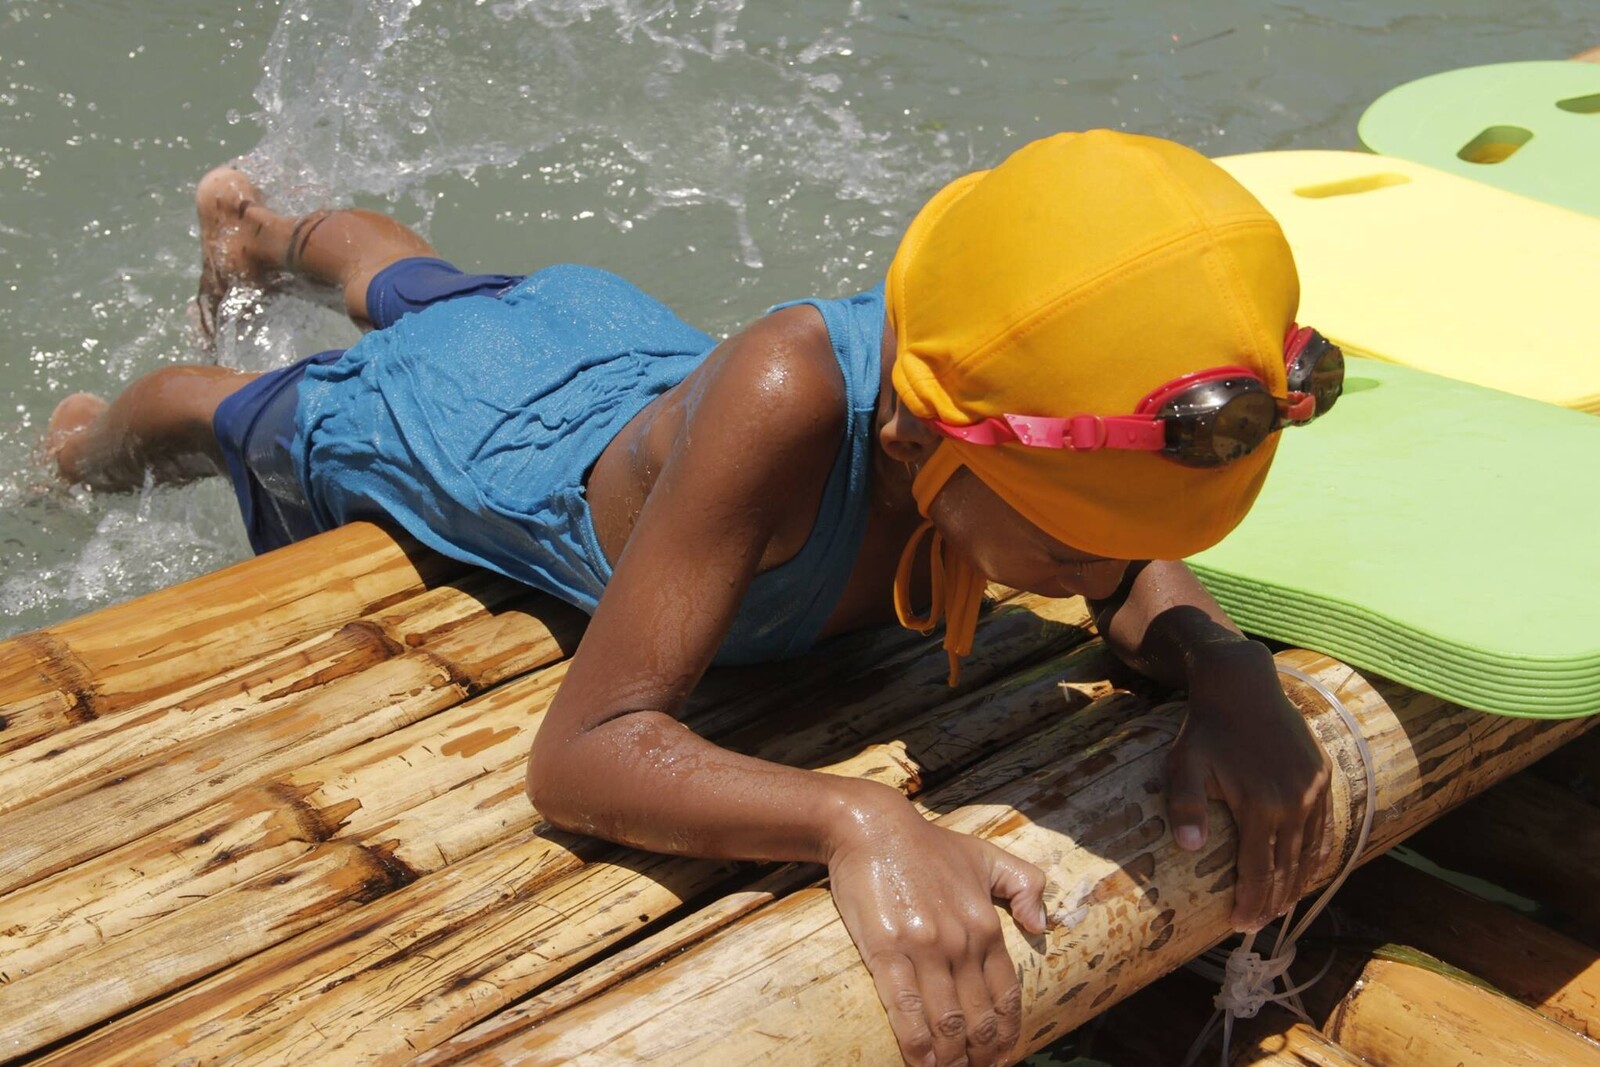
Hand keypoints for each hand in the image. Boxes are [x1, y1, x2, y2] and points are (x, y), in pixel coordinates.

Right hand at [826, 786, 1046, 1066]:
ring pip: (946, 1021)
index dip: (1008, 1034)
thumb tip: (1042, 926)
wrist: (872, 828)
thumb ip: (1024, 885)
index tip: (1005, 1058)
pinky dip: (917, 1045)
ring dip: (952, 1060)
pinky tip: (922, 1064)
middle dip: (982, 1057)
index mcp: (987, 925)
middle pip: (978, 1018)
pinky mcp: (887, 951)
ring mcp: (924, 949)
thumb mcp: (987, 856)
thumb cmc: (928, 844)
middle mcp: (961, 942)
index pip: (1006, 995)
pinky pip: (906, 1009)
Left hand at [1165, 641, 1332, 930]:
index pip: (1258, 869)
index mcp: (1260, 805)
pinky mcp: (1323, 775)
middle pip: (1286, 867)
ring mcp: (1313, 790)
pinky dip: (1318, 853)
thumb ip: (1186, 806)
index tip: (1241, 926)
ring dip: (1298, 883)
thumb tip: (1189, 849)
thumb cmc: (1207, 728)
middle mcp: (1294, 803)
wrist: (1242, 684)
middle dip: (1273, 901)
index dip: (1251, 901)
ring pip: (1309, 850)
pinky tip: (1310, 869)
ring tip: (1283, 908)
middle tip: (1260, 926)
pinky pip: (1325, 825)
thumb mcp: (1185, 764)